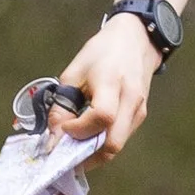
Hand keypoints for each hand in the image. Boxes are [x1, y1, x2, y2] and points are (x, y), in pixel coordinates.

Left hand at [57, 11, 162, 159]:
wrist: (135, 40)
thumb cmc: (102, 52)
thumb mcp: (74, 73)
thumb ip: (62, 105)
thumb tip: (54, 136)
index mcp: (112, 83)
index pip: (101, 117)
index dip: (78, 129)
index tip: (61, 129)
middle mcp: (130, 100)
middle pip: (113, 143)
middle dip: (86, 154)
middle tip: (64, 152)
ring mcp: (139, 110)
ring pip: (117, 145)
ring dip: (94, 152)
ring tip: (73, 146)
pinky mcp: (140, 115)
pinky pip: (120, 138)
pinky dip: (102, 143)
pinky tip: (87, 137)